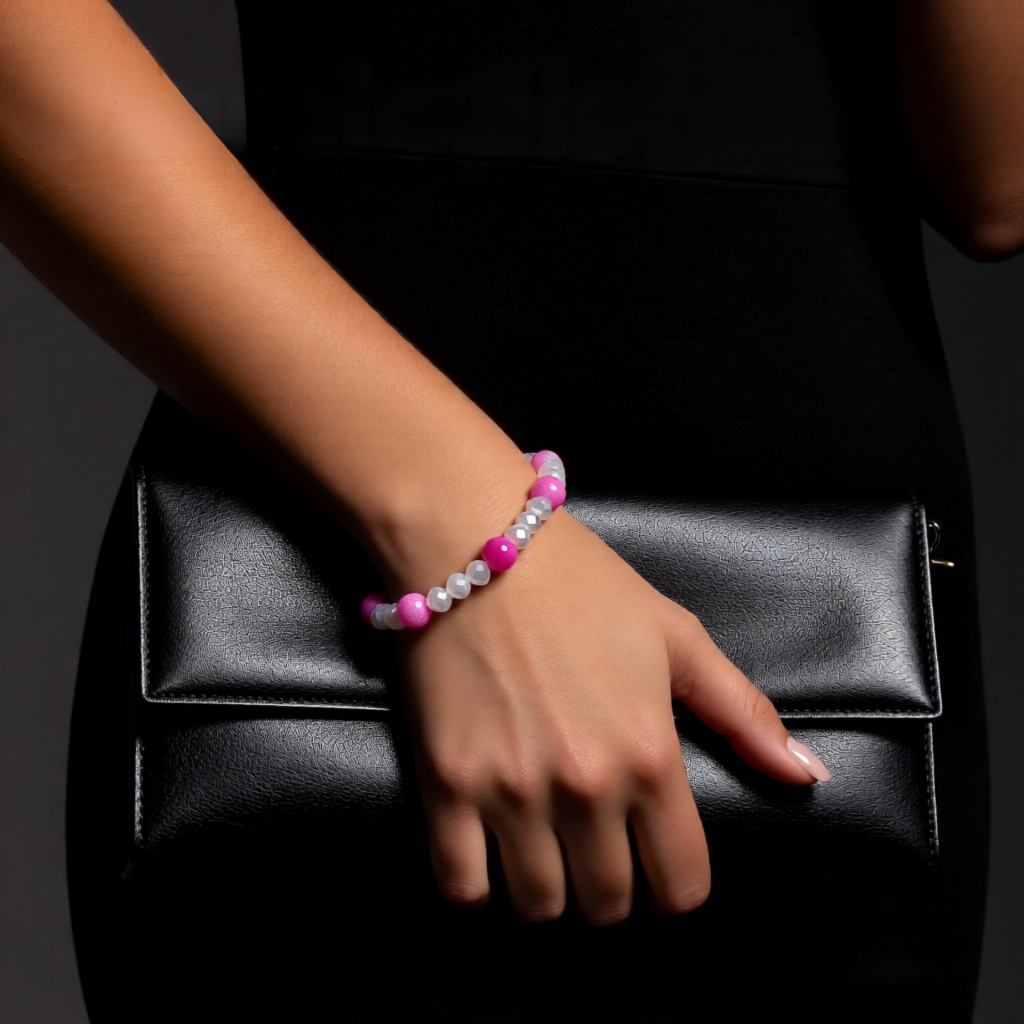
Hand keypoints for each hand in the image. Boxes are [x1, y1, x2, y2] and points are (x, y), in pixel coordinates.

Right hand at [398, 507, 829, 925]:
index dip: (674, 885)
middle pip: (608, 905)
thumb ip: (741, 712)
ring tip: (540, 849)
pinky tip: (483, 854)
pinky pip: (459, 886)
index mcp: (650, 755)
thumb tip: (806, 775)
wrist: (472, 540)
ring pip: (538, 906)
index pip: (682, 885)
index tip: (654, 862)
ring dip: (546, 890)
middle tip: (593, 849)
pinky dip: (473, 887)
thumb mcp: (674, 636)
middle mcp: (585, 786)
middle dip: (610, 888)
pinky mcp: (445, 783)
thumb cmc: (579, 583)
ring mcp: (510, 790)